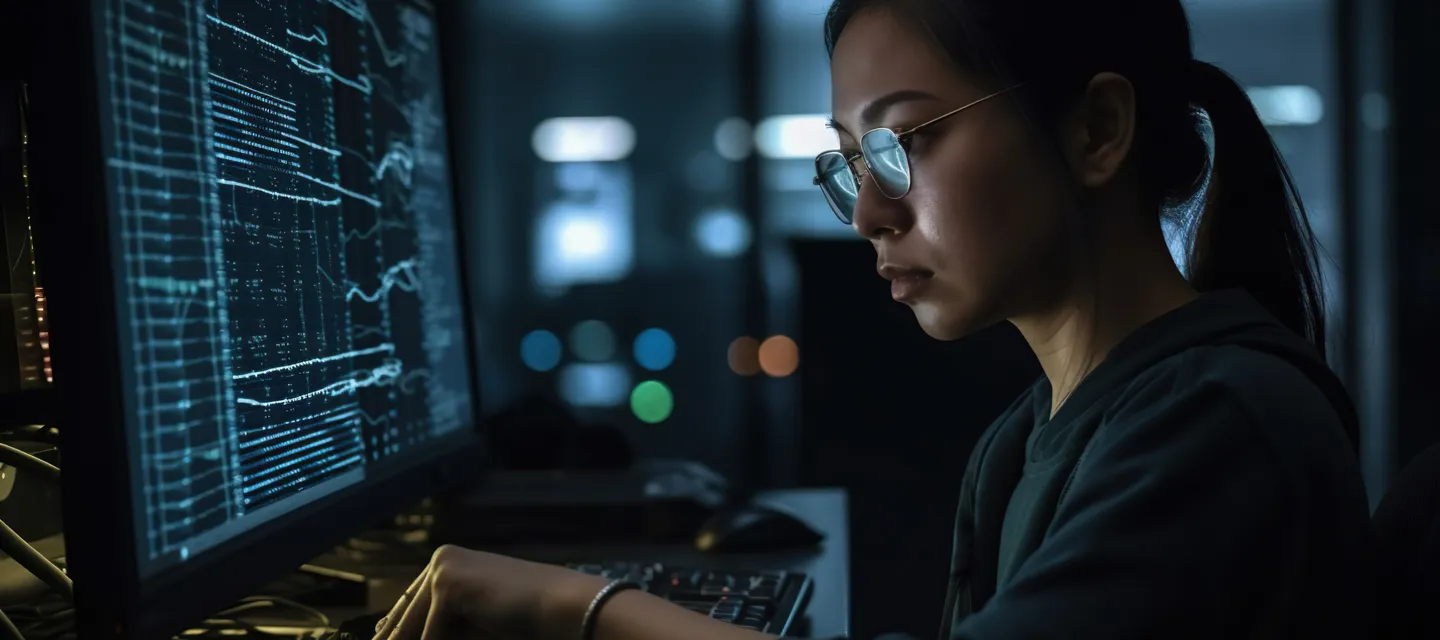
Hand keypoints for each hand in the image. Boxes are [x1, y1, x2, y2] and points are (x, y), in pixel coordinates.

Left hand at [374, 544, 608, 639]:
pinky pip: (429, 636)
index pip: (409, 606)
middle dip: (393, 638)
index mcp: (449, 563)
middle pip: (404, 616)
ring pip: (412, 628)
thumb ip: (441, 630)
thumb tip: (394, 637)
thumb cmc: (527, 619)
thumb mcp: (474, 626)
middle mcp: (440, 560)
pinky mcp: (446, 584)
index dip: (395, 630)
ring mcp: (442, 569)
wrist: (563, 607)